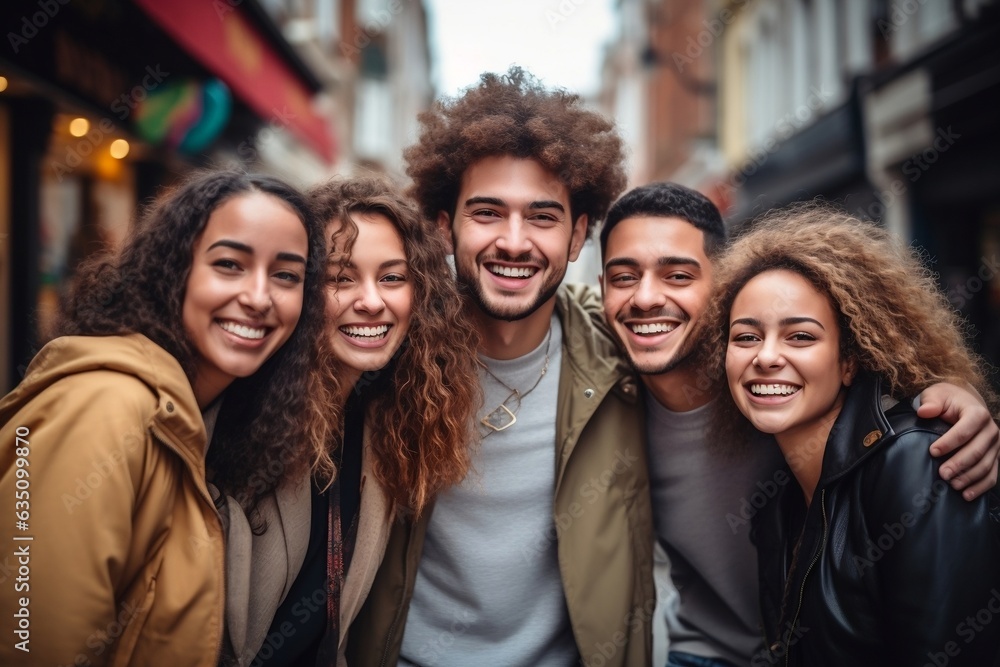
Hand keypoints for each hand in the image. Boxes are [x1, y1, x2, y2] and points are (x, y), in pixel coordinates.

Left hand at [918, 382, 998, 499]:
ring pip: (986, 465)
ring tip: (952, 485)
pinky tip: (967, 495)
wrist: (964, 403)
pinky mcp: (995, 457)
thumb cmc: (948, 400)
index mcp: (977, 413)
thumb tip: (924, 411)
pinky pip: (992, 474)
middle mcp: (990, 430)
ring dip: (969, 477)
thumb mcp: (937, 395)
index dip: (949, 442)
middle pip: (977, 451)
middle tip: (942, 474)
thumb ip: (931, 402)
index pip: (965, 430)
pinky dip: (980, 486)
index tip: (932, 452)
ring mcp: (995, 445)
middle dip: (959, 464)